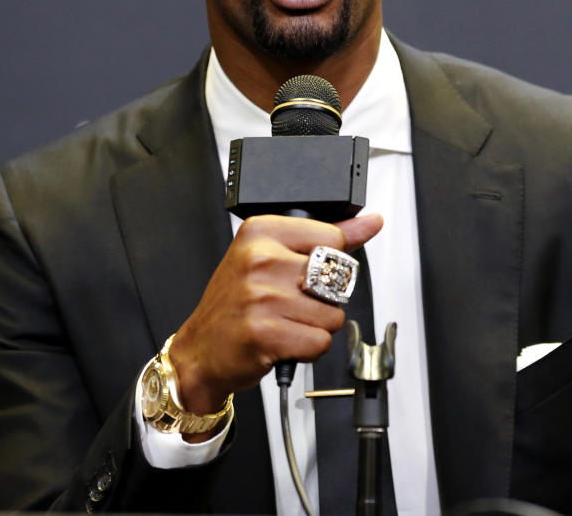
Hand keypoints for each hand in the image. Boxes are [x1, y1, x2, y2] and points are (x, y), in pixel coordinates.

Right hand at [167, 213, 382, 418]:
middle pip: (336, 280)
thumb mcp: (272, 257)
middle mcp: (259, 259)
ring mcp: (261, 296)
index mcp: (260, 232)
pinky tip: (283, 341)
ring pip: (332, 315)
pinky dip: (308, 349)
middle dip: (323, 300)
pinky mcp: (264, 333)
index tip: (301, 274)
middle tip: (290, 304)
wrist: (200, 349)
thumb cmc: (235, 303)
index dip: (326, 264)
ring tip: (284, 323)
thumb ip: (324, 239)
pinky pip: (319, 342)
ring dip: (315, 327)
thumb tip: (370, 222)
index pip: (333, 239)